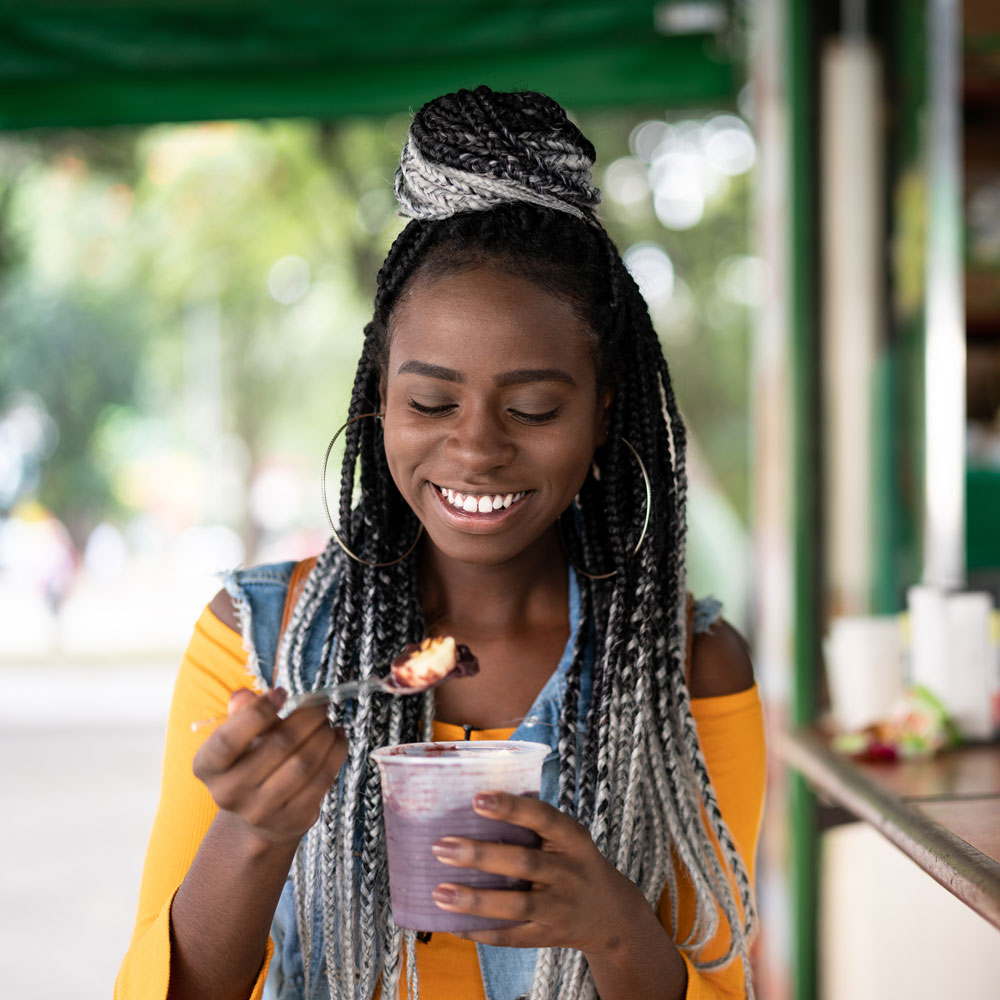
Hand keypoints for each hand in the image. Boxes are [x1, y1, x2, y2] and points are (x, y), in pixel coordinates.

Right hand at [193, 688, 346, 847]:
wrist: (261, 814)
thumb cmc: (250, 761)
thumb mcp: (241, 736)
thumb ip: (242, 713)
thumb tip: (243, 696)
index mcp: (207, 766)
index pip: (228, 740)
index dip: (257, 713)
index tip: (283, 692)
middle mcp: (228, 793)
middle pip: (278, 746)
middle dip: (307, 717)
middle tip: (321, 704)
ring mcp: (261, 811)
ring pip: (304, 763)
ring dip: (324, 734)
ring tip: (328, 722)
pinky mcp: (293, 819)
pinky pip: (322, 779)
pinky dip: (336, 752)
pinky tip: (338, 738)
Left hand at [430, 791, 647, 956]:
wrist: (612, 915)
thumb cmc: (574, 863)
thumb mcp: (568, 838)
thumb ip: (532, 824)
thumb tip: (471, 805)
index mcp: (572, 839)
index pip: (543, 817)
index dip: (511, 807)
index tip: (477, 799)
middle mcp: (568, 872)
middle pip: (523, 862)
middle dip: (480, 855)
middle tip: (441, 847)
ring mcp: (560, 907)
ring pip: (516, 904)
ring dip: (475, 899)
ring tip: (439, 892)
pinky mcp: (549, 936)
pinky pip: (512, 936)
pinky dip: (481, 931)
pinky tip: (452, 924)